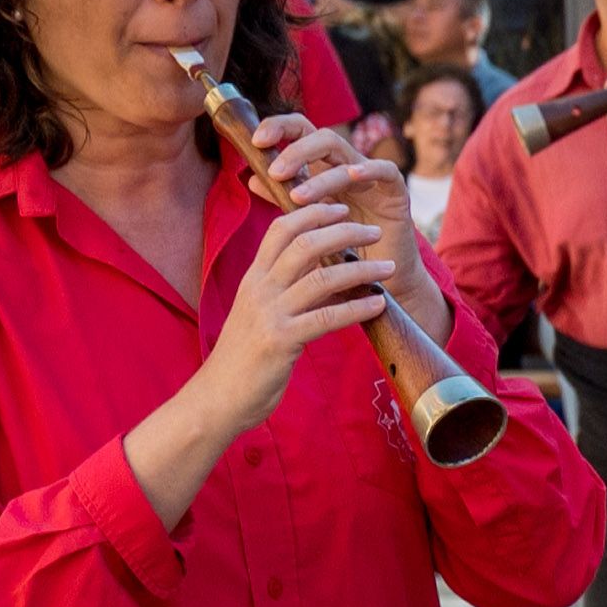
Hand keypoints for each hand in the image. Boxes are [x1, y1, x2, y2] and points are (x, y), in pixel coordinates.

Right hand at [196, 198, 395, 437]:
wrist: (217, 397)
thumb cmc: (244, 358)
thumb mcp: (258, 314)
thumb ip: (281, 291)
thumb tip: (318, 272)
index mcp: (253, 279)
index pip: (281, 229)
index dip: (313, 214)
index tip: (342, 208)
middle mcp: (259, 289)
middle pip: (305, 244)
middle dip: (344, 231)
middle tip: (374, 231)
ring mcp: (269, 314)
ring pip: (320, 277)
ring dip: (361, 269)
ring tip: (390, 267)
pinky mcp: (280, 342)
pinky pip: (326, 318)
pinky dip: (356, 308)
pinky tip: (379, 304)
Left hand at [262, 111, 440, 329]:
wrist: (375, 284)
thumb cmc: (339, 253)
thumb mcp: (305, 223)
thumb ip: (283, 198)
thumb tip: (252, 178)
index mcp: (322, 169)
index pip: (301, 132)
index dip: (279, 128)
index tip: (256, 142)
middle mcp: (346, 167)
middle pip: (320, 137)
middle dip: (295, 151)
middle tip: (275, 173)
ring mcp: (371, 178)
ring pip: (344, 157)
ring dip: (319, 177)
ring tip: (298, 198)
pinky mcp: (395, 192)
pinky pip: (386, 170)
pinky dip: (369, 169)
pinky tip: (352, 176)